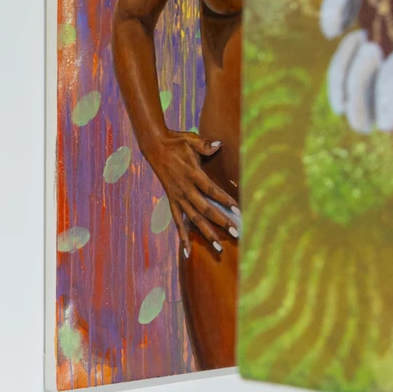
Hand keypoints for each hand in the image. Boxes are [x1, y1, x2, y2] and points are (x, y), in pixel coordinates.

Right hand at [147, 134, 236, 258]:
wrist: (154, 146)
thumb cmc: (176, 142)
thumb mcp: (191, 139)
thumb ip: (205, 145)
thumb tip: (219, 144)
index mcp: (191, 173)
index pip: (210, 190)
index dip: (224, 199)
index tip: (238, 209)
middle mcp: (184, 188)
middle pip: (205, 209)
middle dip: (221, 222)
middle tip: (236, 233)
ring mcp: (177, 196)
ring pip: (193, 219)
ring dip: (206, 234)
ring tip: (218, 248)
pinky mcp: (172, 200)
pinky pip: (177, 221)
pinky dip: (182, 236)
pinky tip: (188, 251)